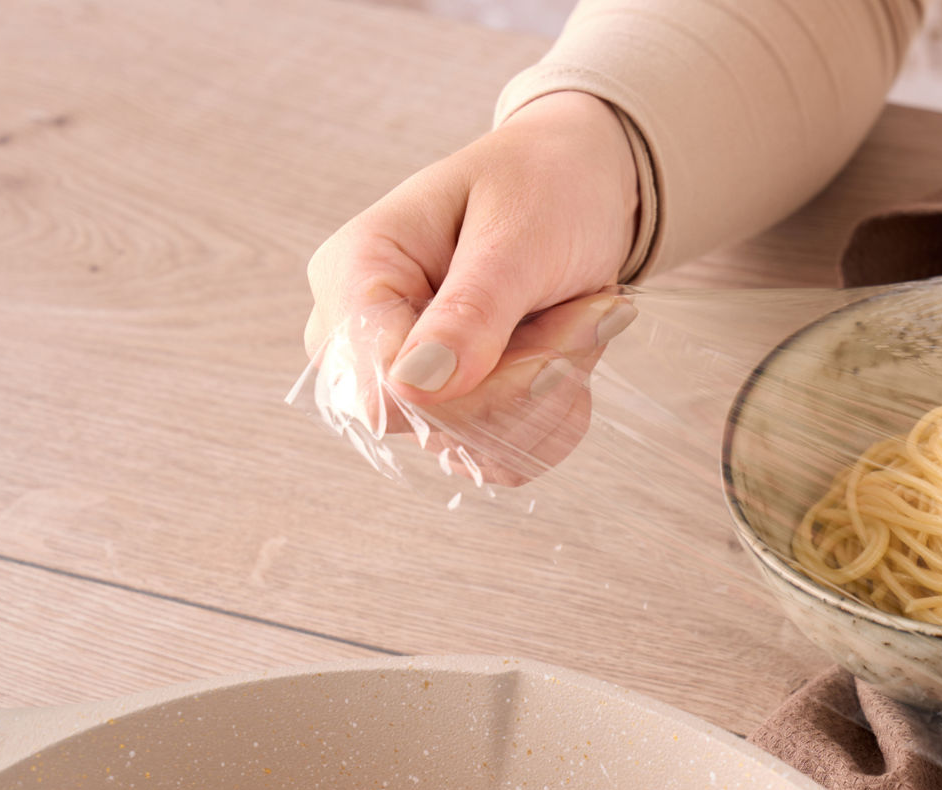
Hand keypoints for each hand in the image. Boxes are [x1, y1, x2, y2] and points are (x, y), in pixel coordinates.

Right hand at [304, 91, 640, 481]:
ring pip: (478, 447)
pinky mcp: (451, 405)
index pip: (383, 394)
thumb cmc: (544, 184)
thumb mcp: (519, 232)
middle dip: (532, 380)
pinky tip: (568, 356)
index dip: (479, 391)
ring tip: (576, 318)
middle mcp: (364, 334)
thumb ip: (470, 310)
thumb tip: (413, 388)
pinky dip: (555, 413)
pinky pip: (501, 456)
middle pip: (434, 426)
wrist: (581, 181)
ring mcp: (406, 377)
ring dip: (555, 391)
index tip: (554, 349)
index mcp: (356, 274)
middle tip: (585, 313)